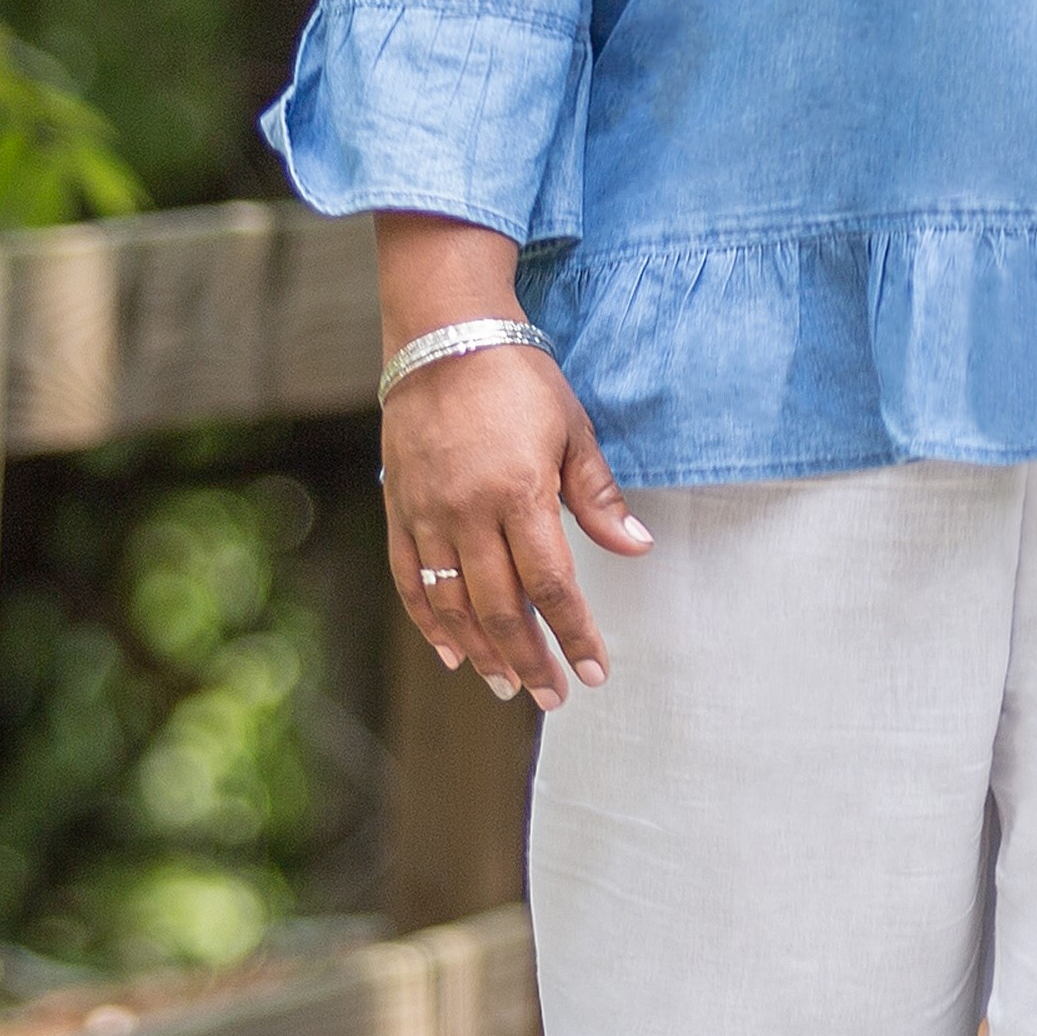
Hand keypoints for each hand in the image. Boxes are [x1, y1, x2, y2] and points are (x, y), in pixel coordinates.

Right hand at [379, 343, 645, 705]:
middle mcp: (466, 512)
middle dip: (529, 658)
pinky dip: (429, 621)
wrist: (444, 338)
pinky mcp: (399, 508)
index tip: (594, 669)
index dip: (573, 632)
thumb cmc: (519, 380)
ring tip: (507, 685)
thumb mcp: (574, 431)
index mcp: (519, 493)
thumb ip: (600, 498)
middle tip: (552, 696)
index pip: (552, 584)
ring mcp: (426, 513)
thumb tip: (637, 548)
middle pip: (500, 607)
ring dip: (482, 651)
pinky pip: (410, 579)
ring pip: (452, 603)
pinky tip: (451, 652)